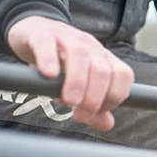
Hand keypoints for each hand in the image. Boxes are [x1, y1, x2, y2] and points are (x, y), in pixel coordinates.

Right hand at [7, 16, 133, 130]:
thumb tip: (108, 125)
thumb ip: (94, 105)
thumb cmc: (61, 61)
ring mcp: (66, 38)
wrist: (34, 31)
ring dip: (77, 81)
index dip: (114, 97)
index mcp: (104, 58)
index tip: (96, 112)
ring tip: (69, 101)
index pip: (123, 75)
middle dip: (95, 97)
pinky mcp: (41, 35)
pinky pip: (47, 44)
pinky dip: (49, 59)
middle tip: (81, 114)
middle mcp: (90, 47)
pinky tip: (48, 75)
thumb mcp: (80, 83)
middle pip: (102, 70)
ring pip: (80, 56)